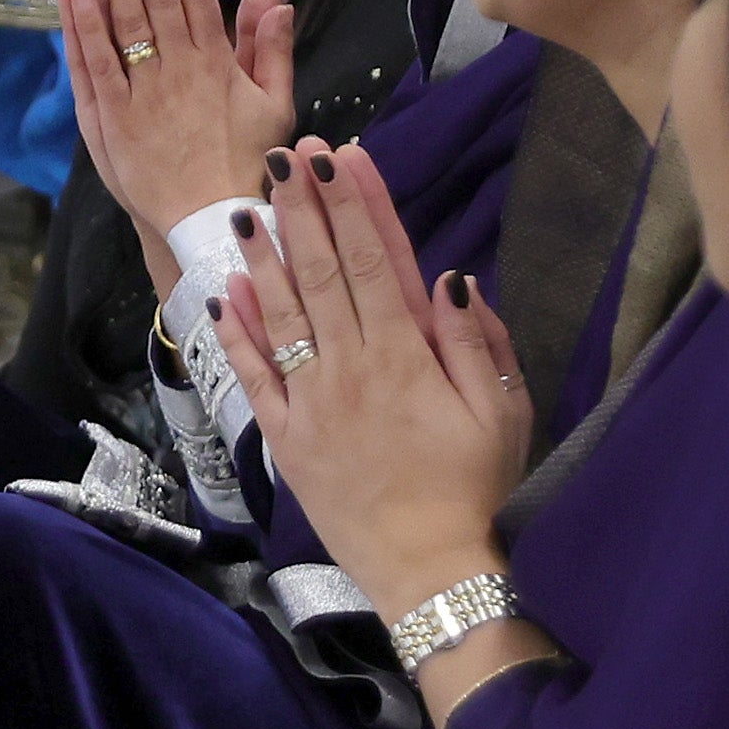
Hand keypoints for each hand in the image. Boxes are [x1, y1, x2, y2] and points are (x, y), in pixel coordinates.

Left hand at [59, 0, 296, 249]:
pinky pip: (94, 67)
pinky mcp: (112, 120)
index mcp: (217, 62)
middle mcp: (179, 70)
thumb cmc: (246, 162)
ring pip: (122, 20)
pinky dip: (81, 28)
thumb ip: (272, 48)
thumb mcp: (274, 104)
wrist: (213, 223)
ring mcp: (143, 94)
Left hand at [216, 140, 524, 616]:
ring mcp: (313, 401)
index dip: (357, 205)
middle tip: (286, 155)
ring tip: (248, 206)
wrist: (433, 572)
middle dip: (305, 210)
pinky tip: (226, 290)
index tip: (339, 157)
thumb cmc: (476, 491)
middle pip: (324, 274)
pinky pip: (255, 376)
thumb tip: (452, 278)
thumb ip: (478, 343)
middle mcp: (352, 368)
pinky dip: (238, 332)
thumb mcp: (503, 413)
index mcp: (408, 357)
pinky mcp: (287, 437)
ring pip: (282, 313)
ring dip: (264, 257)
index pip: (379, 262)